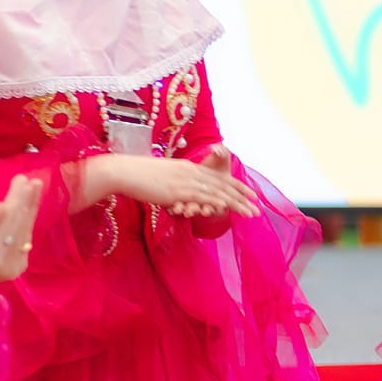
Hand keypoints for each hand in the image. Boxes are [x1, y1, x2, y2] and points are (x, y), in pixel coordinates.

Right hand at [84, 152, 259, 217]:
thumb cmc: (137, 177)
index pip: (217, 177)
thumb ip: (174, 184)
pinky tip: (229, 209)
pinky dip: (218, 202)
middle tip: (258, 206)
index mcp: (188, 167)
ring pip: (217, 192)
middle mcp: (191, 172)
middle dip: (242, 195)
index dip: (236, 185)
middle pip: (222, 184)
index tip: (250, 193)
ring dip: (236, 203)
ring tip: (251, 213)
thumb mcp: (161, 178)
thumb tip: (180, 194)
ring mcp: (185, 180)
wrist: (123, 171)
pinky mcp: (178, 190)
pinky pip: (203, 196)